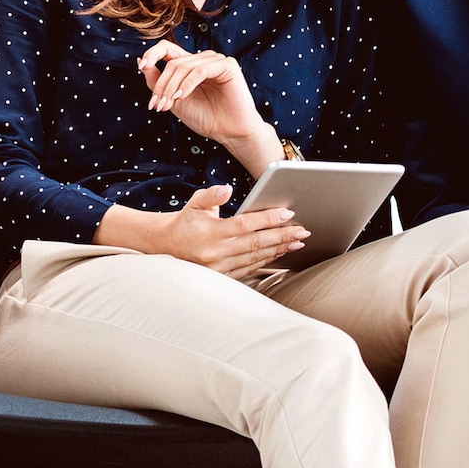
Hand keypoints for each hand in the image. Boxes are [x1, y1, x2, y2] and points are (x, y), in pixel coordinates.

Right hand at [96, 185, 310, 278]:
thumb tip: (228, 190)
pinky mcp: (222, 277)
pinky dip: (266, 261)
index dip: (268, 218)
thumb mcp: (195, 203)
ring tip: (297, 242)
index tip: (288, 213)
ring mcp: (220, 268)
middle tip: (302, 231)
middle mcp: (216, 252)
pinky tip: (280, 254)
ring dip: (279, 250)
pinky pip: (249, 269)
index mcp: (211, 232)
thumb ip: (211, 196)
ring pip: (256, 258)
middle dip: (282, 236)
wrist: (165, 247)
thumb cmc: (185, 221)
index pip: (246, 224)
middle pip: (256, 243)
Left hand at [139, 41, 276, 160]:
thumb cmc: (204, 117)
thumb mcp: (173, 100)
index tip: (141, 66)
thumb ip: (157, 81)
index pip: (167, 48)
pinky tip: (182, 97)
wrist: (229, 133)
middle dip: (162, 86)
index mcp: (190, 65)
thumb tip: (140, 60)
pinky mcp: (227, 65)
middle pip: (173, 63)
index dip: (152, 53)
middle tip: (157, 106)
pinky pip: (200, 70)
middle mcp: (203, 59)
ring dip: (171, 88)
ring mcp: (216, 60)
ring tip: (167, 106)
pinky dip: (187, 84)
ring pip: (184, 66)